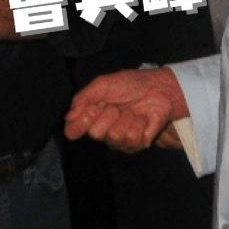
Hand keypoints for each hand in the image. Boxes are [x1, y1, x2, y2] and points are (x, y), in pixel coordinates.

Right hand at [64, 68, 187, 152]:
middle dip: (108, 114)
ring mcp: (119, 140)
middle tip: (117, 106)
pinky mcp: (137, 144)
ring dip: (125, 118)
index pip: (73, 131)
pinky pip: (132, 139)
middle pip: (95, 133)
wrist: (159, 88)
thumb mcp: (103, 84)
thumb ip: (84, 98)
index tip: (93, 109)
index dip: (80, 123)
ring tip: (132, 111)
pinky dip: (138, 124)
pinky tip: (142, 119)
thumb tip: (68, 117)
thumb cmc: (131, 84)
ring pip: (114, 136)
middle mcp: (103, 130)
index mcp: (91, 116)